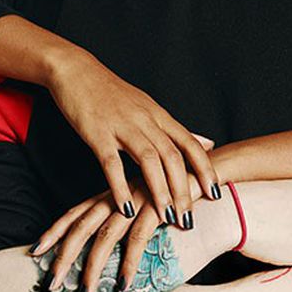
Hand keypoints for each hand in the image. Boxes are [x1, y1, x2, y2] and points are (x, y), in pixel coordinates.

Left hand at [32, 172, 208, 291]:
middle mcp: (118, 198)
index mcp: (110, 195)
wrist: (206, 170)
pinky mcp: (156, 210)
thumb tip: (111, 249)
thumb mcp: (142, 204)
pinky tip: (125, 285)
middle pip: (81, 228)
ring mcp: (135, 203)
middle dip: (63, 257)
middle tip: (50, 284)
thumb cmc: (173, 191)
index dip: (54, 231)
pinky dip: (129, 264)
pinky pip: (138, 241)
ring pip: (104, 239)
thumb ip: (125, 222)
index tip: (35, 251)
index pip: (74, 213)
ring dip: (92, 269)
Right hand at [46, 47, 219, 219]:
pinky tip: (127, 209)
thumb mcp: (148, 107)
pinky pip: (112, 164)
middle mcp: (145, 120)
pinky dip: (120, 187)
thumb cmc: (111, 94)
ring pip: (149, 160)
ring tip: (167, 218)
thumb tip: (207, 144)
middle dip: (184, 190)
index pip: (190, 144)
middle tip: (189, 220)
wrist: (75, 71)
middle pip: (172, 157)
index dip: (205, 169)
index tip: (216, 193)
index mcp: (159, 115)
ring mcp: (122, 126)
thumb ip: (175, 130)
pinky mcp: (97, 133)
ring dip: (160, 191)